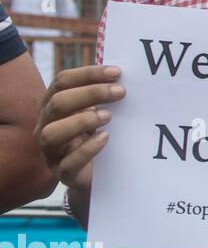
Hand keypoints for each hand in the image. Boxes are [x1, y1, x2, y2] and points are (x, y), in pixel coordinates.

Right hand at [35, 65, 125, 195]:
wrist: (97, 175)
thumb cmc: (97, 135)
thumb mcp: (98, 112)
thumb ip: (103, 95)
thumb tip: (120, 74)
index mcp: (53, 106)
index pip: (62, 82)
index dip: (87, 74)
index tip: (117, 73)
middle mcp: (46, 126)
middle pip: (57, 103)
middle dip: (90, 94)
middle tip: (120, 92)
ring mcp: (51, 151)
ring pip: (51, 133)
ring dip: (81, 121)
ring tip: (108, 116)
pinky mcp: (63, 174)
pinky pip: (68, 163)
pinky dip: (87, 149)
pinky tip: (105, 137)